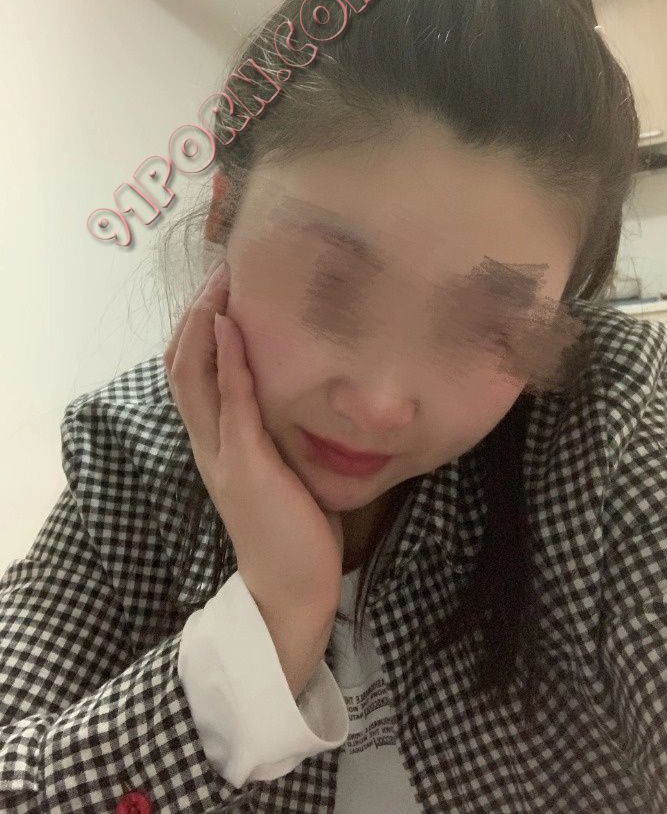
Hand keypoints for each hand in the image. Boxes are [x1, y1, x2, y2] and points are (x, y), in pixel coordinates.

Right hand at [163, 259, 344, 617]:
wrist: (288, 588)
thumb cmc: (291, 529)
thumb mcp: (277, 468)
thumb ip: (271, 432)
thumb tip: (293, 393)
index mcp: (215, 443)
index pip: (190, 374)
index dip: (197, 328)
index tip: (219, 288)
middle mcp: (207, 442)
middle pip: (181, 365)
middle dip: (194, 313)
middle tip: (217, 271)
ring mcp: (222, 452)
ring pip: (193, 376)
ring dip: (204, 324)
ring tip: (218, 283)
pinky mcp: (246, 463)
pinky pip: (231, 402)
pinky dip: (228, 360)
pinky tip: (232, 325)